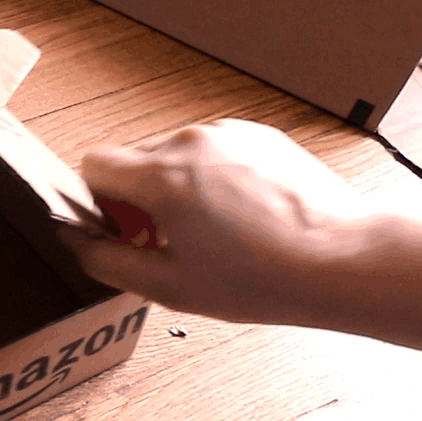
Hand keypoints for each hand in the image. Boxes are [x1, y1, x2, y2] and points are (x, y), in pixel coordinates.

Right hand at [65, 120, 373, 322]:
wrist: (345, 260)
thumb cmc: (264, 279)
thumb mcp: (170, 286)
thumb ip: (107, 259)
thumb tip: (76, 241)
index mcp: (161, 175)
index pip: (94, 163)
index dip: (99, 201)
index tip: (123, 230)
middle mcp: (191, 140)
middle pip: (137, 159)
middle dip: (142, 198)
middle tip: (172, 243)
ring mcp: (231, 133)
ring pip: (179, 156)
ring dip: (182, 189)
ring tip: (220, 236)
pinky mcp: (262, 136)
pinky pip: (218, 153)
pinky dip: (219, 180)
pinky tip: (247, 220)